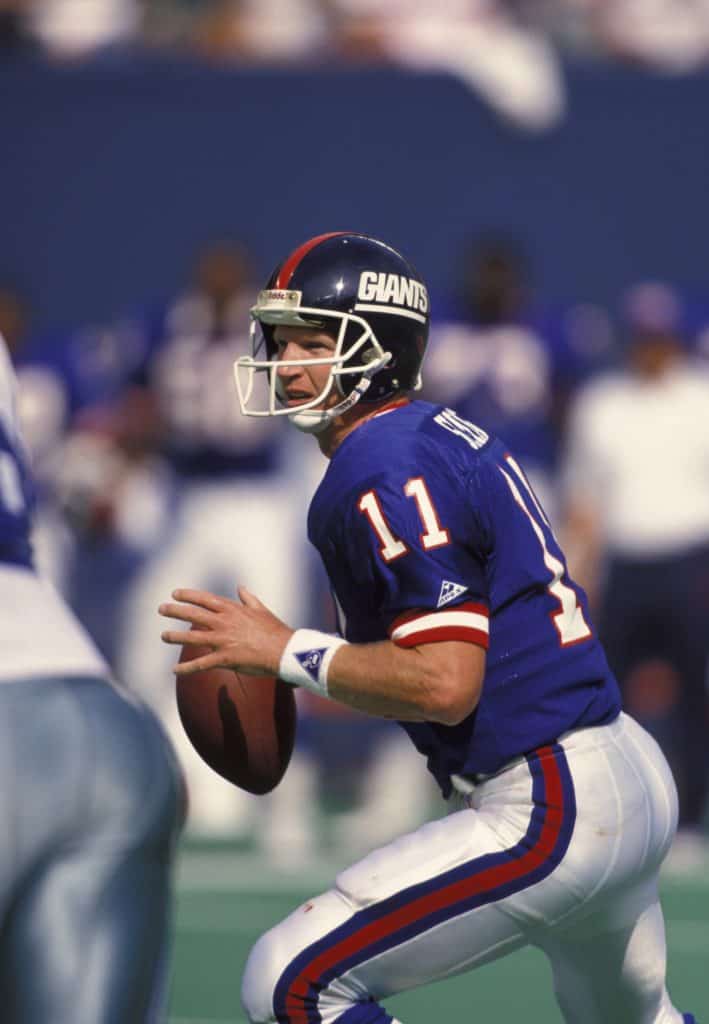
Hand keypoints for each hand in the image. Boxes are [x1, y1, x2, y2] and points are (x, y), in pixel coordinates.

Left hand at [159, 585, 292, 676]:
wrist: (284, 650)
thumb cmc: (275, 630)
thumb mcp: (261, 609)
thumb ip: (248, 598)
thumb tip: (240, 587)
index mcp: (232, 610)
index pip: (205, 599)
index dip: (188, 595)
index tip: (175, 593)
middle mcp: (224, 622)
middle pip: (194, 614)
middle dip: (175, 611)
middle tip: (161, 609)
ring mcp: (222, 640)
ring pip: (193, 637)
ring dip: (176, 636)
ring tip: (163, 636)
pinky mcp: (224, 658)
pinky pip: (201, 663)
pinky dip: (186, 668)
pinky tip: (174, 670)